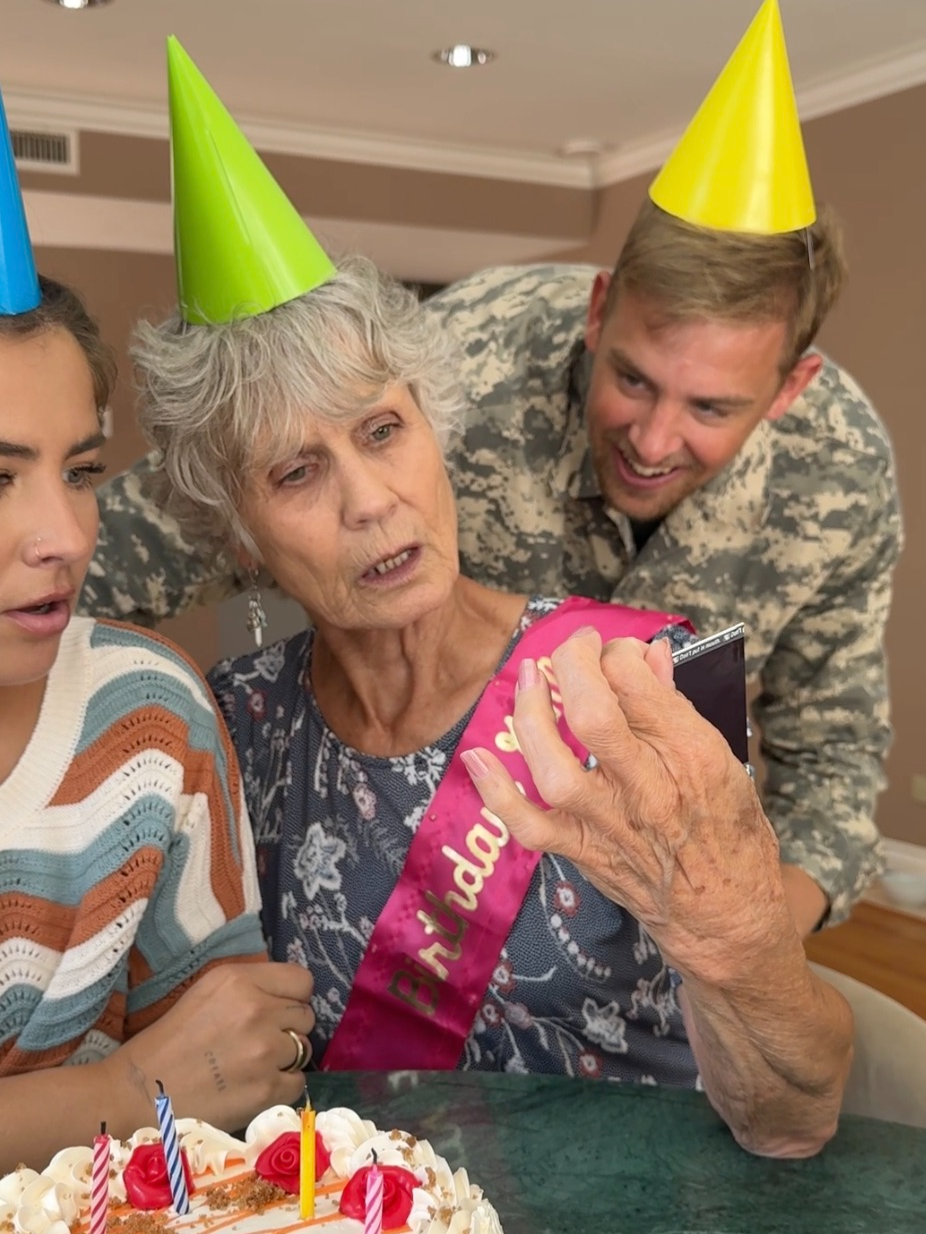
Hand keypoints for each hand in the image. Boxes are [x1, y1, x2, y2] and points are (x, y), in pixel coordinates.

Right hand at [106, 961, 314, 1131]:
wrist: (138, 1092)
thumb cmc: (171, 1040)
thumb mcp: (209, 992)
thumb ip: (251, 987)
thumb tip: (289, 995)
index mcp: (239, 980)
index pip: (302, 981)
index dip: (293, 997)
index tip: (278, 1009)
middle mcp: (256, 1010)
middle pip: (306, 1015)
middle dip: (288, 1028)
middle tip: (259, 1042)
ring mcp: (264, 1051)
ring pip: (304, 1049)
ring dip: (285, 1058)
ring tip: (253, 1066)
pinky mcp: (266, 1089)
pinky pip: (297, 1082)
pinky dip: (281, 1087)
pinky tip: (254, 1087)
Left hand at [461, 630, 793, 981]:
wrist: (725, 915)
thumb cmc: (729, 829)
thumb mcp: (723, 757)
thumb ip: (676, 703)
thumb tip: (648, 653)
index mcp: (692, 756)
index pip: (638, 684)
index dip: (616, 652)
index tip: (614, 650)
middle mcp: (648, 788)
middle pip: (594, 716)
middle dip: (573, 665)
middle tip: (576, 646)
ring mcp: (609, 822)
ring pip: (555, 767)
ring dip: (532, 715)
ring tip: (530, 677)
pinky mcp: (582, 850)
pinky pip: (528, 824)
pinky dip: (496, 792)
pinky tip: (476, 756)